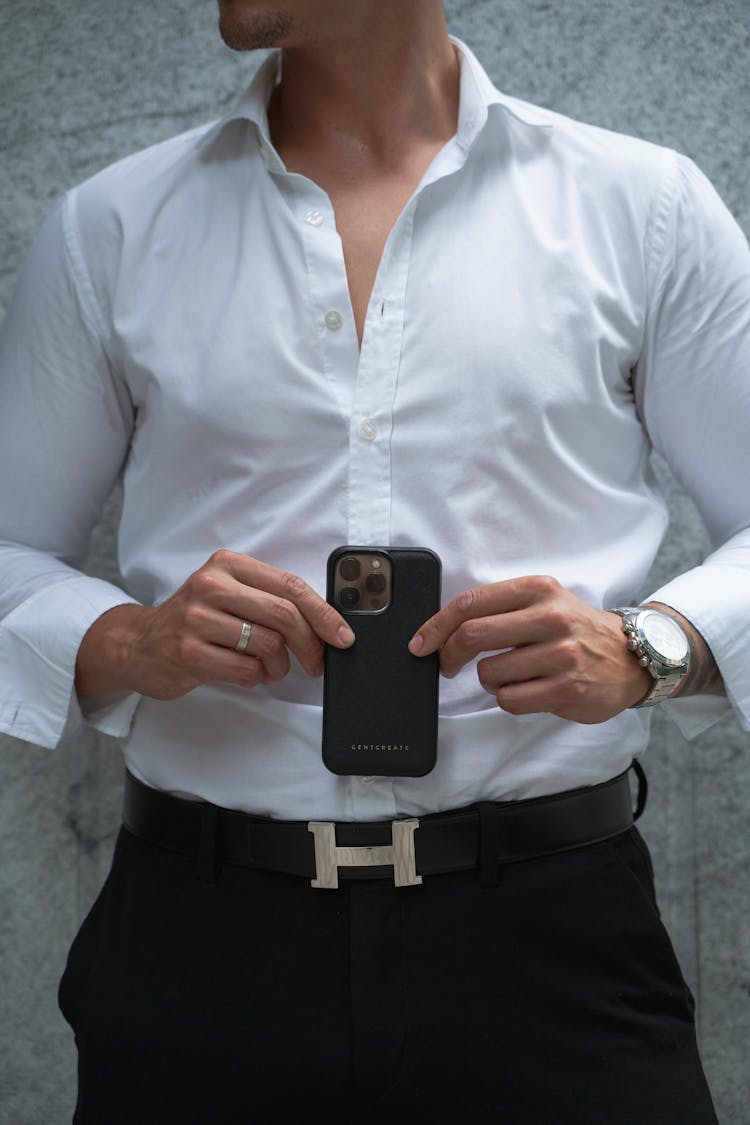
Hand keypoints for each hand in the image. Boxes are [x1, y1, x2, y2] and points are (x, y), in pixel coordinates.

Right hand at [75, 550, 354, 700]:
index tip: (344, 636)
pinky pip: (246, 670)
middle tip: (316, 664)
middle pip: (284, 616)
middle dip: (311, 645)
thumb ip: (270, 597)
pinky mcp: (188, 653)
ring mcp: (197, 619)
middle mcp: (211, 585)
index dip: (324, 614)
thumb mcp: (229, 592)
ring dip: (280, 666)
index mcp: (227, 565)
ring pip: (268, 645)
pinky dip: (257, 677)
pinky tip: (247, 673)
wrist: (138, 642)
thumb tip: (327, 622)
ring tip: (271, 669)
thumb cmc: (196, 619)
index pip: (290, 586)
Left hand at [408, 575, 651, 723]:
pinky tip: (531, 689)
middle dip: (448, 655)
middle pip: (472, 636)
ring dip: (490, 680)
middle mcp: (550, 617)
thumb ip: (500, 608)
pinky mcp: (566, 690)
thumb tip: (441, 629)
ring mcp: (560, 655)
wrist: (633, 656)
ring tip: (515, 673)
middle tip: (446, 665)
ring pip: (489, 674)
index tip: (420, 643)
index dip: (436, 625)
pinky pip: (509, 700)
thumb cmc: (575, 629)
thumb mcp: (544, 601)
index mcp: (537, 589)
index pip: (471, 603)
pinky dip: (510, 699)